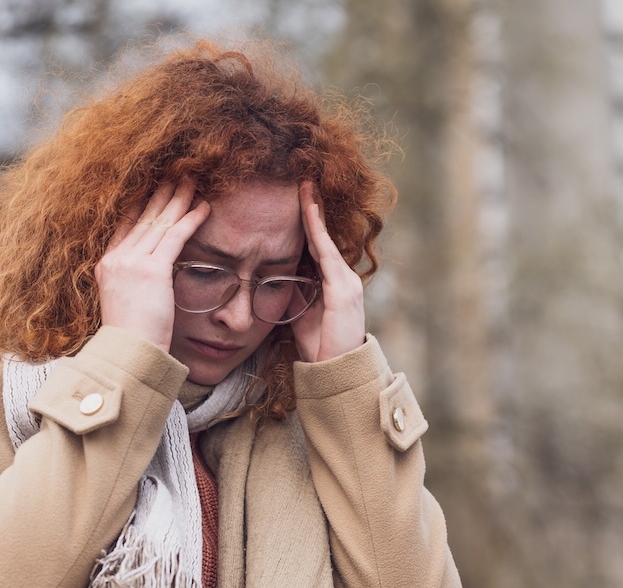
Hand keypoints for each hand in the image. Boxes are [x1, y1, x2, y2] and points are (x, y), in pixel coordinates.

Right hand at [97, 180, 209, 349]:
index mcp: (106, 265)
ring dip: (178, 199)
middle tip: (176, 174)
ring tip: (192, 181)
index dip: (141, 204)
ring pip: (160, 221)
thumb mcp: (124, 303)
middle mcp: (116, 258)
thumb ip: (132, 284)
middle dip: (161, 193)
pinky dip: (191, 219)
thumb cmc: (131, 339)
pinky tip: (204, 207)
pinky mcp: (152, 269)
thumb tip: (149, 280)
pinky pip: (175, 236)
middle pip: (143, 216)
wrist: (128, 353)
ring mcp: (132, 262)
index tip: (153, 188)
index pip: (126, 225)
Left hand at [291, 181, 365, 363]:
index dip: (307, 224)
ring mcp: (345, 282)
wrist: (335, 372)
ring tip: (304, 187)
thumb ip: (295, 294)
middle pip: (323, 237)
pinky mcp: (342, 289)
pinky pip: (326, 253)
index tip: (297, 200)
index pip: (317, 247)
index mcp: (334, 284)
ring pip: (325, 239)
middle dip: (313, 209)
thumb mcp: (300, 315)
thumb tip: (276, 279)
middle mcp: (344, 278)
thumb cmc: (318, 348)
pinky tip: (308, 211)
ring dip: (314, 212)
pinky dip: (316, 230)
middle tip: (302, 181)